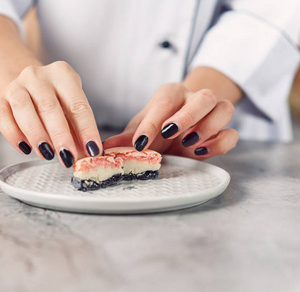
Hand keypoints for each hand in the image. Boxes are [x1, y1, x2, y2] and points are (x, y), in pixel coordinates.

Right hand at [0, 61, 102, 166]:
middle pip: (49, 107)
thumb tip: (86, 154)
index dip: (86, 129)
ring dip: (36, 135)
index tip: (92, 150)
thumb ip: (78, 129)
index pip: (77, 104)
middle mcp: (37, 75)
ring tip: (47, 154)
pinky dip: (13, 135)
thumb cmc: (54, 100)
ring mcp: (16, 85)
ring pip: (23, 109)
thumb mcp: (71, 108)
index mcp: (62, 73)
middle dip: (60, 135)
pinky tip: (25, 148)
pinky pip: (2, 117)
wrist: (26, 87)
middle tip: (67, 157)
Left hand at [103, 83, 238, 158]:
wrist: (180, 127)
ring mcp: (213, 113)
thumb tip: (104, 146)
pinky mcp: (224, 130)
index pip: (164, 102)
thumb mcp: (140, 129)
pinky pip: (233, 133)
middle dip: (188, 116)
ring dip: (208, 127)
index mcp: (170, 94)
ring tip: (188, 144)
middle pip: (204, 97)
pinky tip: (201, 151)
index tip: (139, 143)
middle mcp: (194, 99)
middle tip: (170, 134)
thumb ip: (126, 138)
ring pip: (224, 109)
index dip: (152, 123)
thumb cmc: (157, 125)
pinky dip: (220, 143)